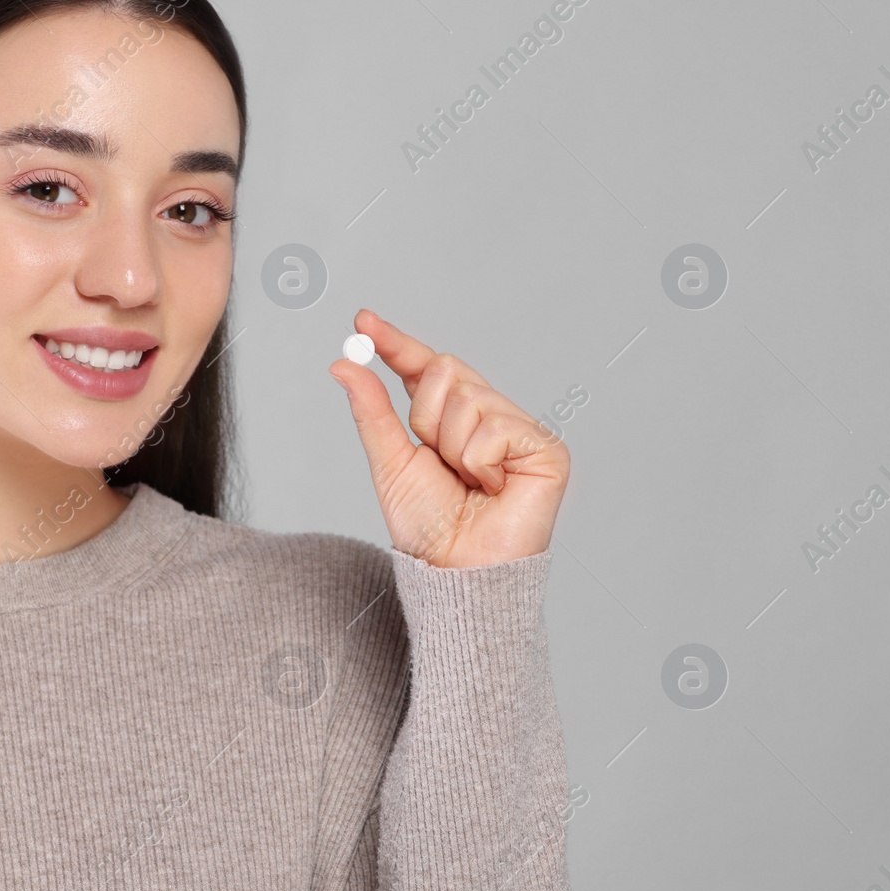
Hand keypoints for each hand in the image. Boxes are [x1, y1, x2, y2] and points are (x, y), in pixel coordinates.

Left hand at [327, 309, 568, 567]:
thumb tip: (343, 364)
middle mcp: (486, 415)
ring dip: (452, 447)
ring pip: (468, 397)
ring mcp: (519, 429)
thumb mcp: (390, 462)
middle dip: (425, 415)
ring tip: (469, 483)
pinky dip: (480, 462)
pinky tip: (494, 489)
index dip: (395, 342)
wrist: (457, 571)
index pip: (422, 366)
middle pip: (444, 369)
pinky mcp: (546, 448)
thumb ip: (372, 410)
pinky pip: (495, 427)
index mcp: (448, 418)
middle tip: (436, 459)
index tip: (361, 320)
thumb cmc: (428, 527)